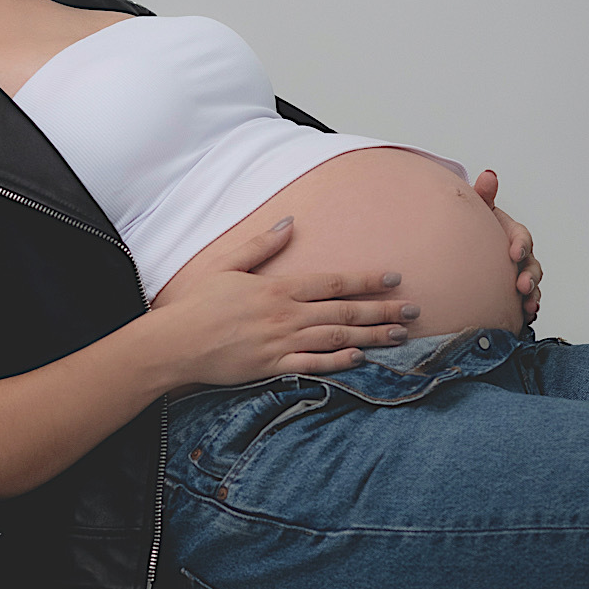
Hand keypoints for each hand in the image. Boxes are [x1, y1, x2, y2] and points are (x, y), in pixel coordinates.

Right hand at [159, 218, 419, 385]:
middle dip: (382, 310)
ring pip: (336, 337)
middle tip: (414, 311)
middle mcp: (285, 314)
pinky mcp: (272, 367)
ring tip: (399, 336)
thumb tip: (290, 222)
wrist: (174, 343)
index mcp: (277, 287)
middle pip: (343, 310)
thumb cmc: (196, 303)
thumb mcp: (227, 264)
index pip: (332, 282)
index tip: (394, 278)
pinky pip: (313, 364)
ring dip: (371, 336)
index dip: (366, 280)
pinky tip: (361, 359)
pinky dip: (339, 362)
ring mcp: (280, 342)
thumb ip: (262, 244)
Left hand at [473, 169, 541, 322]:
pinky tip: (527, 316)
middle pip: (532, 265)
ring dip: (533, 295)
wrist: (465, 248)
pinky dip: (529, 308)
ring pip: (533, 285)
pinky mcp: (515, 292)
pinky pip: (527, 300)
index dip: (521, 245)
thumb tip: (488, 176)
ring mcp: (519, 273)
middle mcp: (520, 255)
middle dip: (530, 276)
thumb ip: (483, 195)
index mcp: (512, 234)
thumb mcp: (478, 211)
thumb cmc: (476, 228)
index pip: (522, 237)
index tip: (514, 253)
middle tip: (522, 286)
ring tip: (528, 305)